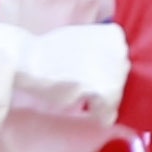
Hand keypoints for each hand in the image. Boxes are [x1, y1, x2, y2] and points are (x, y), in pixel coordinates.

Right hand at [11, 21, 131, 138]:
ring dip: (100, 103)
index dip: (105, 74)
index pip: (121, 65)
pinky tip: (85, 107)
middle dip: (104, 89)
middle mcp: (119, 50)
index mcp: (115, 35)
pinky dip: (98, 116)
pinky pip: (108, 113)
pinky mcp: (102, 89)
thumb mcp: (84, 40)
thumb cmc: (53, 52)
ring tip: (80, 94)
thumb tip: (119, 71)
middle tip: (81, 86)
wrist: (30, 59)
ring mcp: (112, 69)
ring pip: (116, 98)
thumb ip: (104, 52)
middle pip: (121, 82)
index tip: (87, 73)